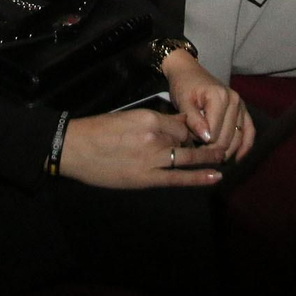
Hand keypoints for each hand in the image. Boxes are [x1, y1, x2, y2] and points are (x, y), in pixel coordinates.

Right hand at [58, 108, 227, 188]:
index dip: (187, 130)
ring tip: (221, 158)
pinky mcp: (147, 177)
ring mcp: (152, 158)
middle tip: (209, 146)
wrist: (74, 148)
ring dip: (206, 157)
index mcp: (149, 117)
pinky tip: (215, 177)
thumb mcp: (127, 117)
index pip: (181, 123)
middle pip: (186, 138)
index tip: (191, 134)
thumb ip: (151, 122)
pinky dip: (198, 178)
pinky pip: (178, 178)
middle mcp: (155, 136)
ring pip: (187, 155)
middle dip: (196, 143)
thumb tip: (172, 126)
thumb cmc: (97, 131)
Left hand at [162, 50, 254, 161]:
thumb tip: (207, 138)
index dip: (201, 144)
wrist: (189, 73)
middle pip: (227, 137)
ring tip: (214, 159)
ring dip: (227, 151)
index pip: (214, 133)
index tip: (190, 145)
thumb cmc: (184, 87)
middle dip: (213, 150)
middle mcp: (235, 101)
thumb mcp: (183, 101)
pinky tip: (238, 159)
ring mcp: (241, 105)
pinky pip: (250, 131)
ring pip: (239, 137)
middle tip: (199, 155)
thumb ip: (193, 119)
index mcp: (219, 97)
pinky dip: (245, 146)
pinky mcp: (244, 110)